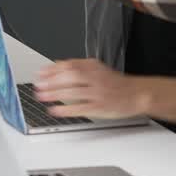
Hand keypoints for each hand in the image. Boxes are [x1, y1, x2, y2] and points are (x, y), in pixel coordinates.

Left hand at [34, 59, 150, 118]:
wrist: (138, 94)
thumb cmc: (116, 83)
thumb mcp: (98, 69)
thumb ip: (79, 67)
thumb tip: (56, 65)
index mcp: (93, 67)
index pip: (69, 64)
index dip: (52, 69)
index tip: (40, 73)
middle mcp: (96, 78)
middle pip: (70, 76)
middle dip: (51, 81)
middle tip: (38, 85)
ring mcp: (98, 93)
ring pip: (73, 92)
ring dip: (55, 94)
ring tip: (42, 96)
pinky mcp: (101, 107)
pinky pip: (80, 108)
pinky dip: (66, 110)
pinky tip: (55, 110)